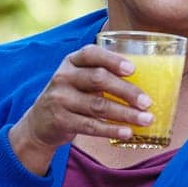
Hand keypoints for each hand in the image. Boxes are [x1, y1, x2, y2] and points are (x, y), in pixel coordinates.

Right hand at [8, 43, 156, 173]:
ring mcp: (60, 99)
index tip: (133, 69)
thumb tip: (148, 80)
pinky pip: (90, 126)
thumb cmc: (72, 95)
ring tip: (146, 119)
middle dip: (126, 91)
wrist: (39, 122)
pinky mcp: (61, 121)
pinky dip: (111, 130)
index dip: (113, 60)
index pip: (91, 53)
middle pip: (98, 79)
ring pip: (98, 105)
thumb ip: (103, 74)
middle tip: (147, 102)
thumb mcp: (79, 78)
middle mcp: (63, 77)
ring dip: (125, 114)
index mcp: (71, 61)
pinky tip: (128, 132)